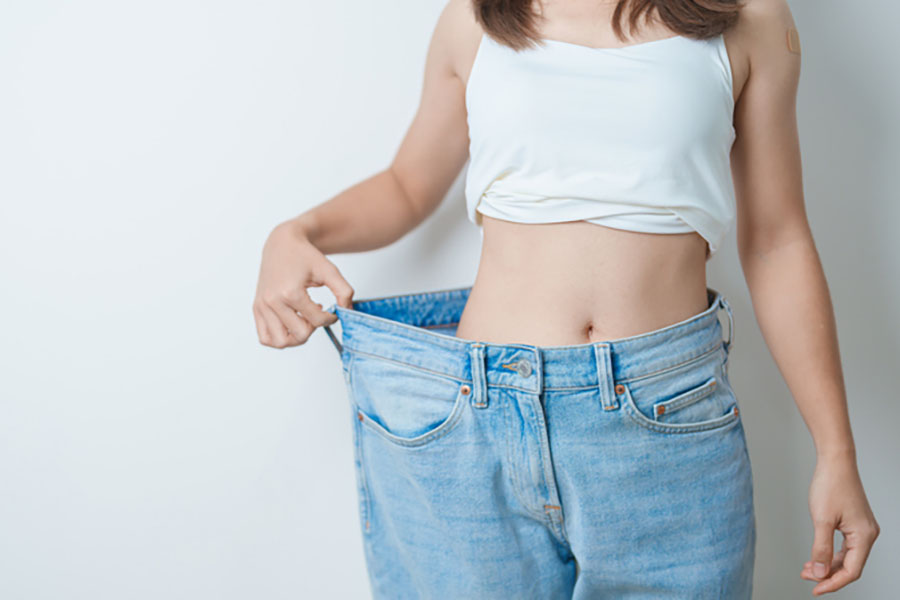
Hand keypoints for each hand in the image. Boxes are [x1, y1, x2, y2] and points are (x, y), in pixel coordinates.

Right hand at [253, 220, 353, 347]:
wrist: (282, 244)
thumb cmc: (304, 255)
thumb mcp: (330, 271)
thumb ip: (344, 291)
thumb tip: (347, 311)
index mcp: (290, 292)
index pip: (317, 321)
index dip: (330, 318)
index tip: (332, 311)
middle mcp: (273, 301)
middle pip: (300, 335)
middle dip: (314, 327)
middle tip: (316, 313)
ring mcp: (262, 306)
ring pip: (280, 342)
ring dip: (296, 337)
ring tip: (302, 320)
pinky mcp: (257, 308)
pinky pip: (265, 338)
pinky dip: (279, 338)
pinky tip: (290, 324)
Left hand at [802, 453, 879, 594]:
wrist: (835, 461)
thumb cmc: (830, 485)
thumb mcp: (821, 520)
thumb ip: (820, 548)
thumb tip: (818, 572)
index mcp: (864, 536)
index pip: (851, 571)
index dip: (833, 583)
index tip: (815, 589)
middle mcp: (867, 534)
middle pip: (849, 565)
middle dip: (827, 573)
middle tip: (805, 576)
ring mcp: (861, 528)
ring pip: (845, 556)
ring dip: (826, 563)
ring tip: (806, 568)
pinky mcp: (854, 522)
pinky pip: (844, 545)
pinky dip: (829, 552)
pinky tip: (815, 555)